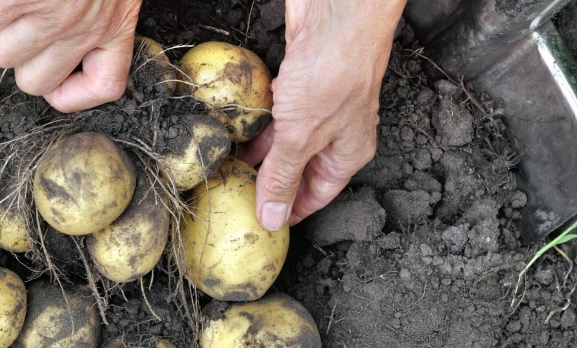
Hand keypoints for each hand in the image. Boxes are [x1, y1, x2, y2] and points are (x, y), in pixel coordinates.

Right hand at [0, 0, 141, 111]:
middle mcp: (84, 28)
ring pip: (3, 53)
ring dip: (1, 28)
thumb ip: (99, 21)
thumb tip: (59, 55)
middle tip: (25, 24)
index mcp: (116, 26)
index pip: (104, 87)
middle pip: (35, 82)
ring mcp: (50, 16)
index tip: (61, 80)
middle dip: (24, 57)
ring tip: (14, 1)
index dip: (75, 93)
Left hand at [238, 0, 405, 230]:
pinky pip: (276, 114)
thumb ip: (283, 177)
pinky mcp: (298, 83)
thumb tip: (272, 219)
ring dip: (260, 156)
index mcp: (347, 154)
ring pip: (285, 142)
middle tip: (235, 198)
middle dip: (269, 184)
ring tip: (229, 172)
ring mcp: (317, 107)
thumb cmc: (332, 73)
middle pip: (299, 170)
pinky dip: (259, 126)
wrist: (335, 15)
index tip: (261, 224)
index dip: (291, 211)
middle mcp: (335, 134)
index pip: (317, 195)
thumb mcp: (301, 136)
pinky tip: (237, 135)